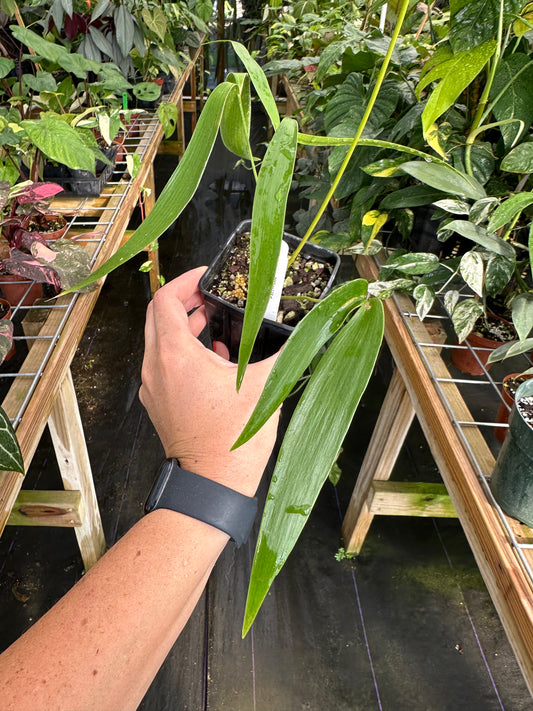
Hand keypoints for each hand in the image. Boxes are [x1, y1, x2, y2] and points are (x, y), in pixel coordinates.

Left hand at [139, 267, 279, 496]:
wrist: (212, 484)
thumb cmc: (233, 438)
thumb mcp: (265, 386)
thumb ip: (285, 352)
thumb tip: (308, 332)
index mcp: (174, 355)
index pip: (166, 299)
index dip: (186, 281)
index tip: (207, 276)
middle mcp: (156, 368)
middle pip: (159, 318)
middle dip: (185, 301)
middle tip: (212, 297)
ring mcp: (153, 388)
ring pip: (159, 342)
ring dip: (184, 327)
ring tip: (214, 324)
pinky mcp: (159, 405)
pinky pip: (164, 366)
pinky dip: (182, 353)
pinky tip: (212, 361)